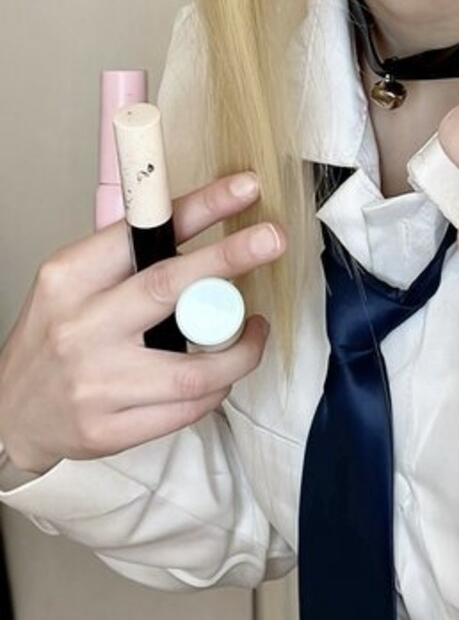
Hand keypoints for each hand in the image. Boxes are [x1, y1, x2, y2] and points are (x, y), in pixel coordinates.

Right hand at [0, 173, 285, 474]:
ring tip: (254, 329)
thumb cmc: (53, 338)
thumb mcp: (72, 283)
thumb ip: (125, 259)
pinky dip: (216, 390)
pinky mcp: (110, 429)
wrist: (9, 412)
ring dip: (240, 347)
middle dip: (228, 258)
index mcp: (70, 279)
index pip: (140, 235)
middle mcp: (81, 327)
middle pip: (168, 286)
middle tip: (272, 239)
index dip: (198, 208)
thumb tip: (198, 220)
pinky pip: (186, 410)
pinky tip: (221, 376)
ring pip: (193, 367)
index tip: (243, 189)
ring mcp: (96, 383)